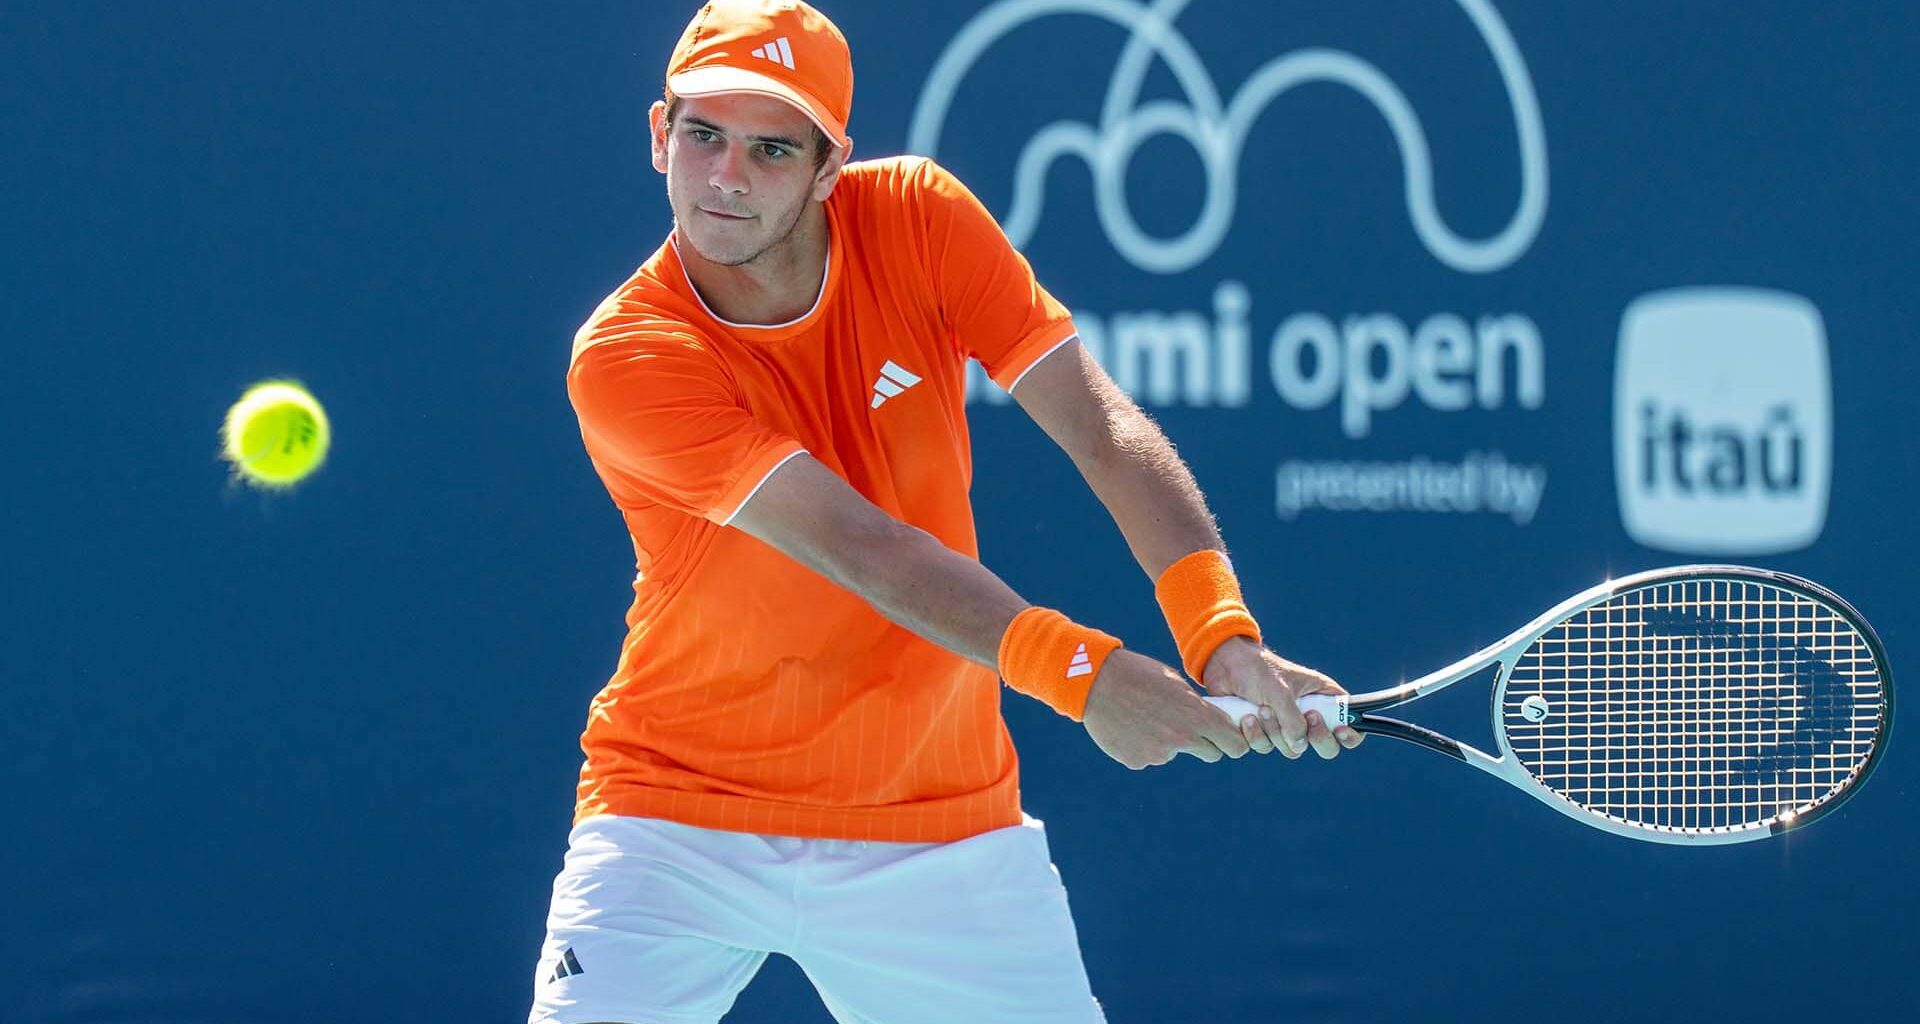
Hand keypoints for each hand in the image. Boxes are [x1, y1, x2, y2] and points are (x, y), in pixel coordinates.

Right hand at [1081, 650, 1254, 769]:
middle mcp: (1181, 739)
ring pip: (1174, 753)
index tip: (1229, 739)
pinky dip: (1142, 745)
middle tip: (1189, 729)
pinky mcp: (1137, 761)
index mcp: (1196, 716)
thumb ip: (1195, 708)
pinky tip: (1128, 726)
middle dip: (1206, 745)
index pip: (1234, 743)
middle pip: (1211, 754)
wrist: (1096, 682)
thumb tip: (1209, 723)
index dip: (1234, 742)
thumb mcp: (1175, 685)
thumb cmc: (1138, 674)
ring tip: (1143, 716)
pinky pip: (1148, 756)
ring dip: (1166, 741)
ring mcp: (1159, 754)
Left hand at [1201, 637, 1363, 759]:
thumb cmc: (1257, 669)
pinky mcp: (1265, 732)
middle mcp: (1307, 714)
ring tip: (1262, 708)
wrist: (1224, 666)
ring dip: (1276, 732)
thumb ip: (1293, 720)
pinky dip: (1256, 735)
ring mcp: (1286, 725)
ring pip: (1292, 749)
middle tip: (1308, 721)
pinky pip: (1266, 747)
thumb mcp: (1280, 691)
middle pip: (1326, 745)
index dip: (1351, 733)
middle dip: (1316, 738)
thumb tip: (1299, 746)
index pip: (1349, 721)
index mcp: (1322, 696)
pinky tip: (1247, 717)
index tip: (1340, 731)